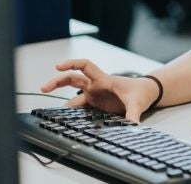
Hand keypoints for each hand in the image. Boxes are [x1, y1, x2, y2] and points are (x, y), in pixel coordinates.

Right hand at [40, 59, 158, 122]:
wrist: (147, 94)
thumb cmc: (141, 92)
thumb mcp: (137, 103)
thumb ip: (133, 115)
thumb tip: (133, 127)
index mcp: (103, 80)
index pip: (85, 66)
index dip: (71, 64)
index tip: (57, 66)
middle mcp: (96, 86)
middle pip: (72, 80)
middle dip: (57, 82)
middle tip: (43, 88)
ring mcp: (95, 96)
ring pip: (73, 97)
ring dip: (62, 105)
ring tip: (49, 114)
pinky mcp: (96, 105)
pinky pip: (79, 109)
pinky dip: (71, 114)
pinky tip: (63, 122)